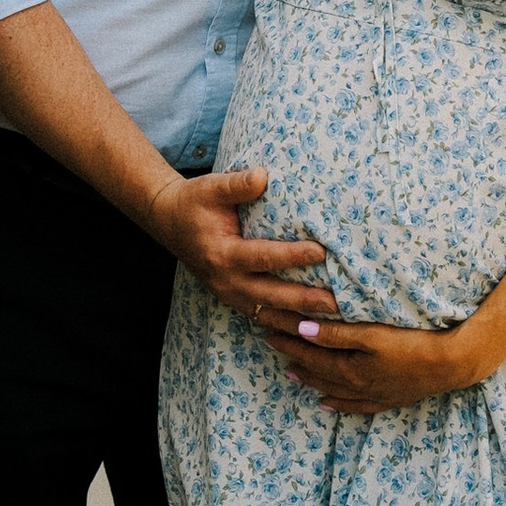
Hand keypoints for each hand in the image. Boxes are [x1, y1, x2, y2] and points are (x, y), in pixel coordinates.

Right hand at [147, 164, 337, 328]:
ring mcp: (229, 295)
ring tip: (332, 323)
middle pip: (271, 295)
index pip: (262, 257)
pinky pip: (263, 316)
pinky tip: (311, 329)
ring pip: (269, 314)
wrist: (169, 222)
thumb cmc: (194, 203)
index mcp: (221, 254)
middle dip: (304, 300)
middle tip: (336, 302)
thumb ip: (236, 185)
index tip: (320, 251)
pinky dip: (286, 325)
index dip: (291, 256)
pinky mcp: (234, 300)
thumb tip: (263, 176)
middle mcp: (226, 281)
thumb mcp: (210, 187)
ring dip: (299, 320)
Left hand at [259, 316, 477, 415]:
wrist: (453, 364)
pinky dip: (337, 404)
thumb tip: (302, 329)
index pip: (308, 351)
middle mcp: (356, 385)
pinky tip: (326, 403)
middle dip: (291, 355)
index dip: (286, 337)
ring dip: (309, 378)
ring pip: (331, 388)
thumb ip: (337, 334)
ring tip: (291, 372)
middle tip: (270, 341)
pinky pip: (354, 406)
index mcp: (349, 368)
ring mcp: (372, 395)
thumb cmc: (414, 344)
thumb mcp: (373, 335)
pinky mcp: (387, 399)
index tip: (266, 324)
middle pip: (316, 369)